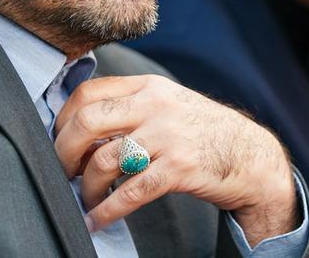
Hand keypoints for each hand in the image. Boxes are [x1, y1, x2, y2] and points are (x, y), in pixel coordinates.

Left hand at [53, 74, 298, 247]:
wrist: (250, 154)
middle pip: (88, 121)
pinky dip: (106, 211)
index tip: (58, 139)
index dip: (64, 118)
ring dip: (86, 187)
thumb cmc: (202, 131)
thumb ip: (131, 107)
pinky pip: (130, 192)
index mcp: (148, 86)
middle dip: (64, 151)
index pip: (89, 91)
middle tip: (62, 171)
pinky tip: (97, 221)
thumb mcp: (167, 103)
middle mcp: (155, 105)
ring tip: (85, 199)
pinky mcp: (179, 168)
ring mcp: (168, 136)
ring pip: (104, 160)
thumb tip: (80, 129)